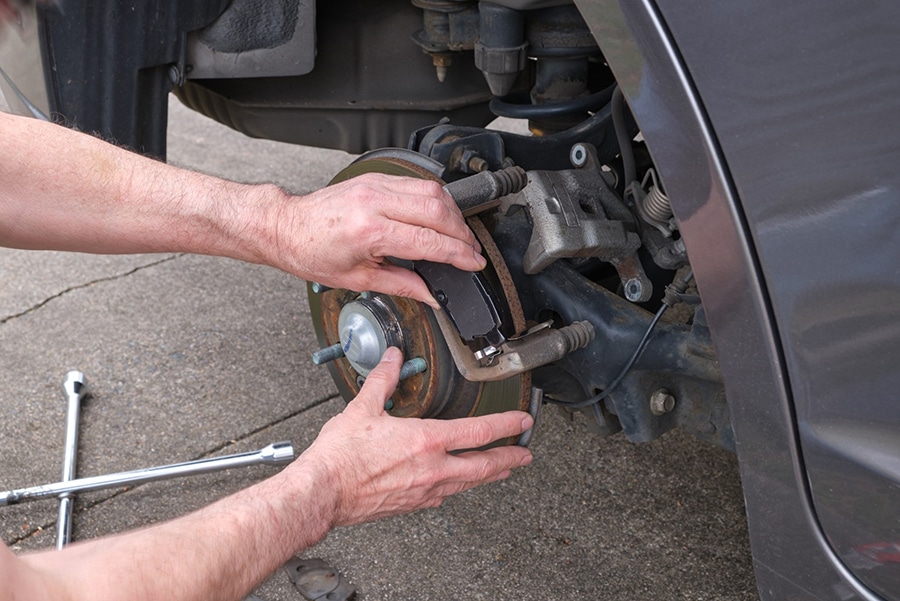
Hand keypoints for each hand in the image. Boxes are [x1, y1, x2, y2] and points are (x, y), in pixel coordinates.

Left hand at [270, 173, 486, 307]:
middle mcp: (374, 202)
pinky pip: (417, 183)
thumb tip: (432, 296)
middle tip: (472, 251)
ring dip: (453, 214)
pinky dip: (436, 200)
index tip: (474, 263)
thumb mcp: (359, 280)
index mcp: (369, 232)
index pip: (429, 241)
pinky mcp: (376, 178)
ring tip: (461, 236)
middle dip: (463, 233)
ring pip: (432, 191)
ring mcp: (375, 185)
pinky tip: (442, 217)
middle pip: (438, 211)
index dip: (458, 254)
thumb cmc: (313, 253)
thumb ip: (403, 286)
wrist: (287, 227)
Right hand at [299, 347, 533, 525]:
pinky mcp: (413, 505)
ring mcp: (425, 490)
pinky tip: (458, 485)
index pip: (478, 431)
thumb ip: (384, 379)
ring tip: (504, 470)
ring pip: (469, 483)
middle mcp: (433, 469)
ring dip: (490, 474)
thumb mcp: (363, 408)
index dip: (506, 424)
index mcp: (427, 441)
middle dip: (510, 457)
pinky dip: (460, 486)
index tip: (523, 421)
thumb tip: (394, 358)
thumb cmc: (341, 456)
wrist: (323, 493)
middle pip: (484, 465)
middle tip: (526, 453)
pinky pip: (446, 495)